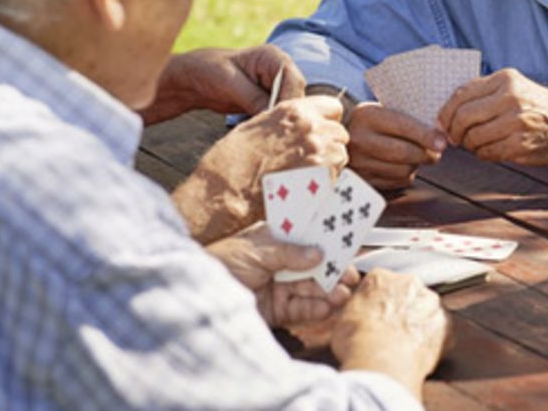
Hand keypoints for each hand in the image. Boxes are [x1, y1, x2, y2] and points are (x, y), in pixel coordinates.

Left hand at [144, 45, 306, 123]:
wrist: (195, 79)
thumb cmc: (209, 71)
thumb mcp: (230, 83)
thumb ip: (253, 98)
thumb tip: (271, 115)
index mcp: (273, 58)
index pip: (293, 81)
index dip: (289, 101)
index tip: (277, 119)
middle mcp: (280, 72)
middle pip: (295, 96)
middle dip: (285, 114)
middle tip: (274, 133)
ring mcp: (275, 88)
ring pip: (288, 108)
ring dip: (278, 122)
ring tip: (267, 136)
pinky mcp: (268, 102)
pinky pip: (276, 116)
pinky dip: (271, 125)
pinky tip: (263, 135)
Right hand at [176, 96, 347, 242]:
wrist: (226, 192)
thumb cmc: (233, 161)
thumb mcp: (257, 126)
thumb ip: (286, 121)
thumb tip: (301, 123)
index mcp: (294, 110)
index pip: (333, 106)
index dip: (327, 120)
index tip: (319, 132)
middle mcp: (311, 127)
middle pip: (340, 133)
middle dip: (330, 144)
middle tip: (309, 159)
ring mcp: (319, 152)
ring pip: (341, 155)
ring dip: (330, 165)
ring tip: (305, 176)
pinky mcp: (323, 178)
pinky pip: (337, 178)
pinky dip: (326, 183)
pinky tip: (305, 188)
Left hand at [205, 222, 357, 326]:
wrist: (196, 299)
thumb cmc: (219, 264)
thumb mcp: (255, 251)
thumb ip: (288, 253)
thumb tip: (318, 253)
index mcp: (272, 240)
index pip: (304, 237)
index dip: (325, 240)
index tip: (346, 243)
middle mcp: (278, 263)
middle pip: (312, 266)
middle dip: (332, 270)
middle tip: (351, 275)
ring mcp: (277, 287)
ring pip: (310, 288)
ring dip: (328, 290)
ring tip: (342, 294)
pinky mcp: (275, 311)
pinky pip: (300, 309)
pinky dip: (315, 309)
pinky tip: (327, 307)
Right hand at [332, 270, 449, 399]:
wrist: (380, 362)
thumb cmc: (357, 341)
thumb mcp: (340, 319)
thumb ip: (351, 308)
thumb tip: (352, 311)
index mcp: (380, 278)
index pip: (380, 284)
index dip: (376, 302)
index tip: (374, 315)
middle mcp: (408, 283)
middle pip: (406, 293)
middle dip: (400, 309)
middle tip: (389, 331)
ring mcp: (429, 303)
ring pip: (425, 309)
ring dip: (418, 322)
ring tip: (404, 344)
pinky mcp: (445, 324)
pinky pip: (440, 330)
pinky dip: (432, 339)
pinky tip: (418, 352)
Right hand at [346, 103, 445, 190]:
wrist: (340, 137)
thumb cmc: (373, 122)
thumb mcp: (383, 110)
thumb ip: (408, 118)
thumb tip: (439, 135)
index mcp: (367, 116)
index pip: (403, 127)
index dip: (426, 136)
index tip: (442, 143)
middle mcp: (360, 139)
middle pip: (404, 153)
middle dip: (426, 154)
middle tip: (436, 152)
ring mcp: (359, 162)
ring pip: (403, 170)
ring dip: (417, 165)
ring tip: (417, 157)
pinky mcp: (363, 180)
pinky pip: (396, 182)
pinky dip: (406, 176)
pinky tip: (403, 165)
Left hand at [438, 69, 547, 164]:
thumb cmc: (539, 107)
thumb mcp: (516, 87)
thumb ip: (485, 92)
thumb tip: (449, 107)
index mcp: (506, 80)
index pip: (462, 94)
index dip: (446, 111)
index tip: (443, 122)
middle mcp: (511, 98)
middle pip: (463, 117)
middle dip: (454, 131)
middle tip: (455, 138)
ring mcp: (516, 122)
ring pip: (473, 138)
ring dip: (469, 145)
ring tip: (476, 144)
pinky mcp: (520, 145)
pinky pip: (487, 153)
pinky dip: (483, 154)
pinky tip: (490, 150)